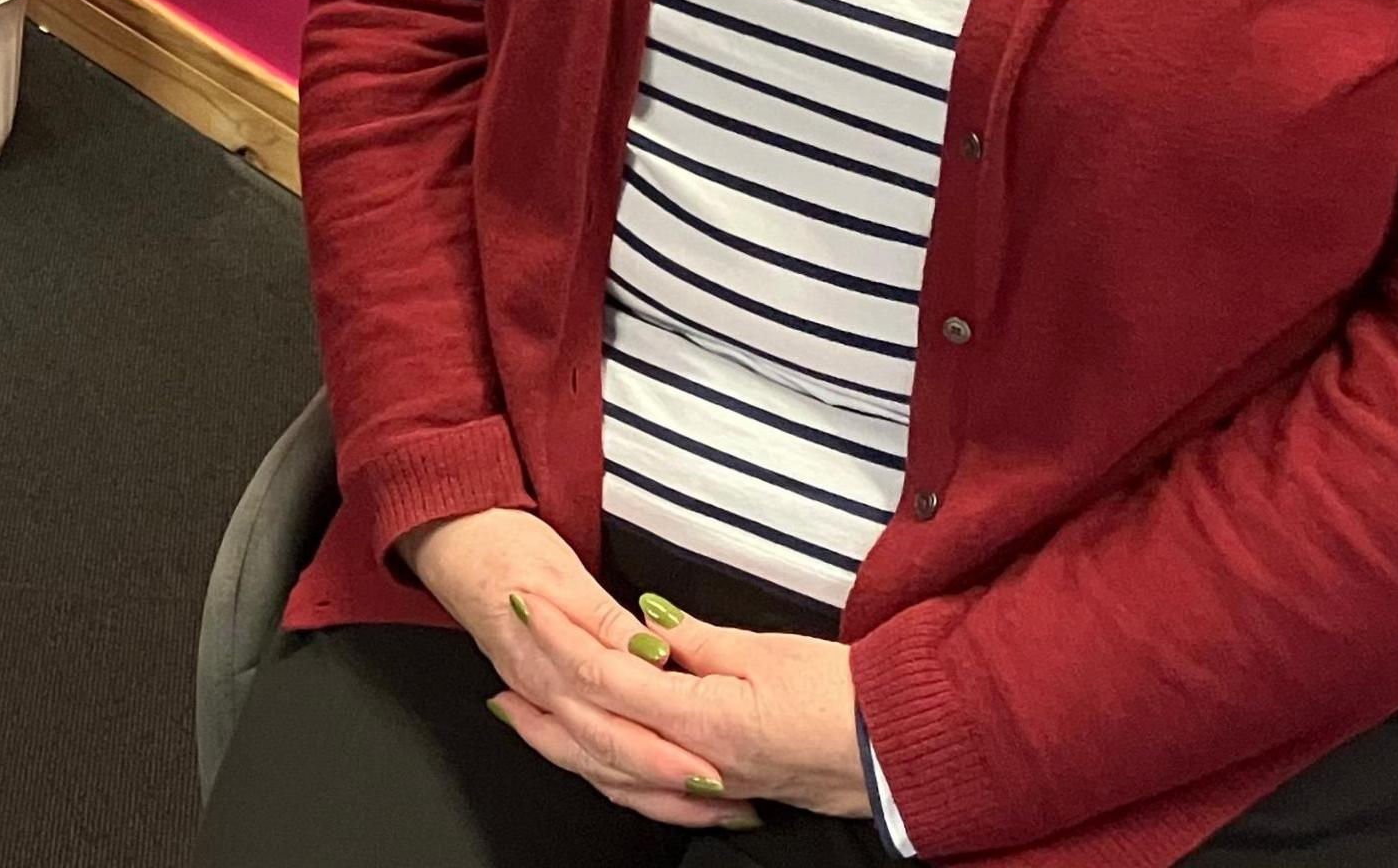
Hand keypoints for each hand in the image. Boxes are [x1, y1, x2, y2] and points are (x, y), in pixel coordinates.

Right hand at [397, 508, 758, 829]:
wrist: (454, 539)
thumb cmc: (504, 547)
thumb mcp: (561, 572)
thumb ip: (606, 621)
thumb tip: (648, 653)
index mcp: (549, 657)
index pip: (615, 714)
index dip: (664, 746)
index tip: (710, 764)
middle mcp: (542, 688)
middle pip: (608, 749)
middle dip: (665, 779)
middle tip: (719, 795)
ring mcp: (537, 696)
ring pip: (592, 761)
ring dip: (645, 787)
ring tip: (697, 802)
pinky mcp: (540, 695)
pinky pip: (576, 752)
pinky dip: (612, 774)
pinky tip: (643, 785)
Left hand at [507, 585, 874, 823]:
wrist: (900, 749)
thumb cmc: (847, 695)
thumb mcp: (768, 651)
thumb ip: (697, 641)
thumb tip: (645, 625)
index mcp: (700, 716)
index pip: (602, 674)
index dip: (556, 636)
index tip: (524, 603)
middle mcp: (693, 761)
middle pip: (590, 731)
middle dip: (537, 696)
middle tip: (497, 664)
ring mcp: (705, 785)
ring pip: (608, 770)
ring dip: (558, 740)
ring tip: (520, 714)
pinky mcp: (721, 793)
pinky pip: (643, 794)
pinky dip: (605, 773)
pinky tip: (589, 759)